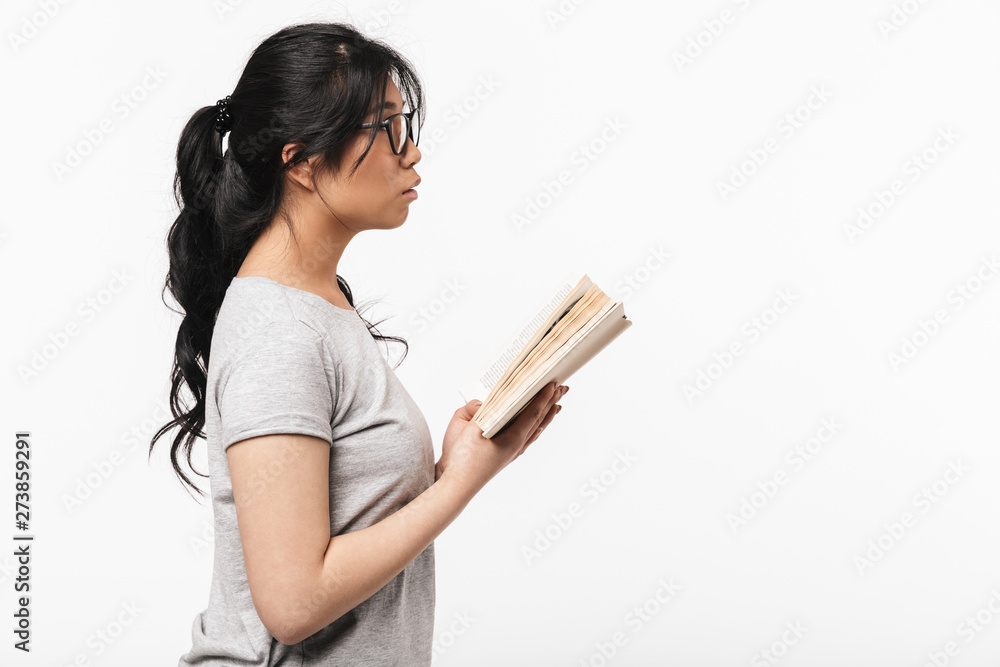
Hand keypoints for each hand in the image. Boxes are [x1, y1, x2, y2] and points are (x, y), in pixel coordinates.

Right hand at [435, 381, 567, 493]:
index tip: (553, 383)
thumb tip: (484, 401)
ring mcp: (512, 452)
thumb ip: (479, 412)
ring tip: (556, 405)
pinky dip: (535, 428)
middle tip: (562, 388)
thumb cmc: (463, 460)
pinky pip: (527, 438)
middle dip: (550, 403)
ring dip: (546, 416)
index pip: (533, 413)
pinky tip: (536, 428)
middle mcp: (517, 446)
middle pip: (538, 420)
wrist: (458, 485)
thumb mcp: (469, 430)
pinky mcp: (506, 456)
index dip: (543, 397)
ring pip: (535, 430)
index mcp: (512, 438)